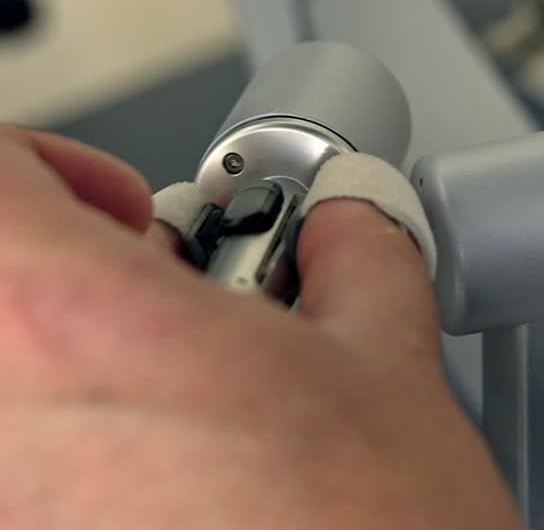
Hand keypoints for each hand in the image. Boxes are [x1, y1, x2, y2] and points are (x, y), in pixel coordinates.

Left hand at [0, 127, 519, 527]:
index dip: (44, 165)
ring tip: (178, 402)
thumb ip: (353, 252)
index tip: (123, 207)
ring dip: (76, 371)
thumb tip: (346, 230)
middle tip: (166, 304)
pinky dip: (77, 453)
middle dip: (73, 274)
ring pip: (15, 393)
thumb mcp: (388, 357)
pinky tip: (171, 483)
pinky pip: (30, 472)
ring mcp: (4, 507)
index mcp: (66, 325)